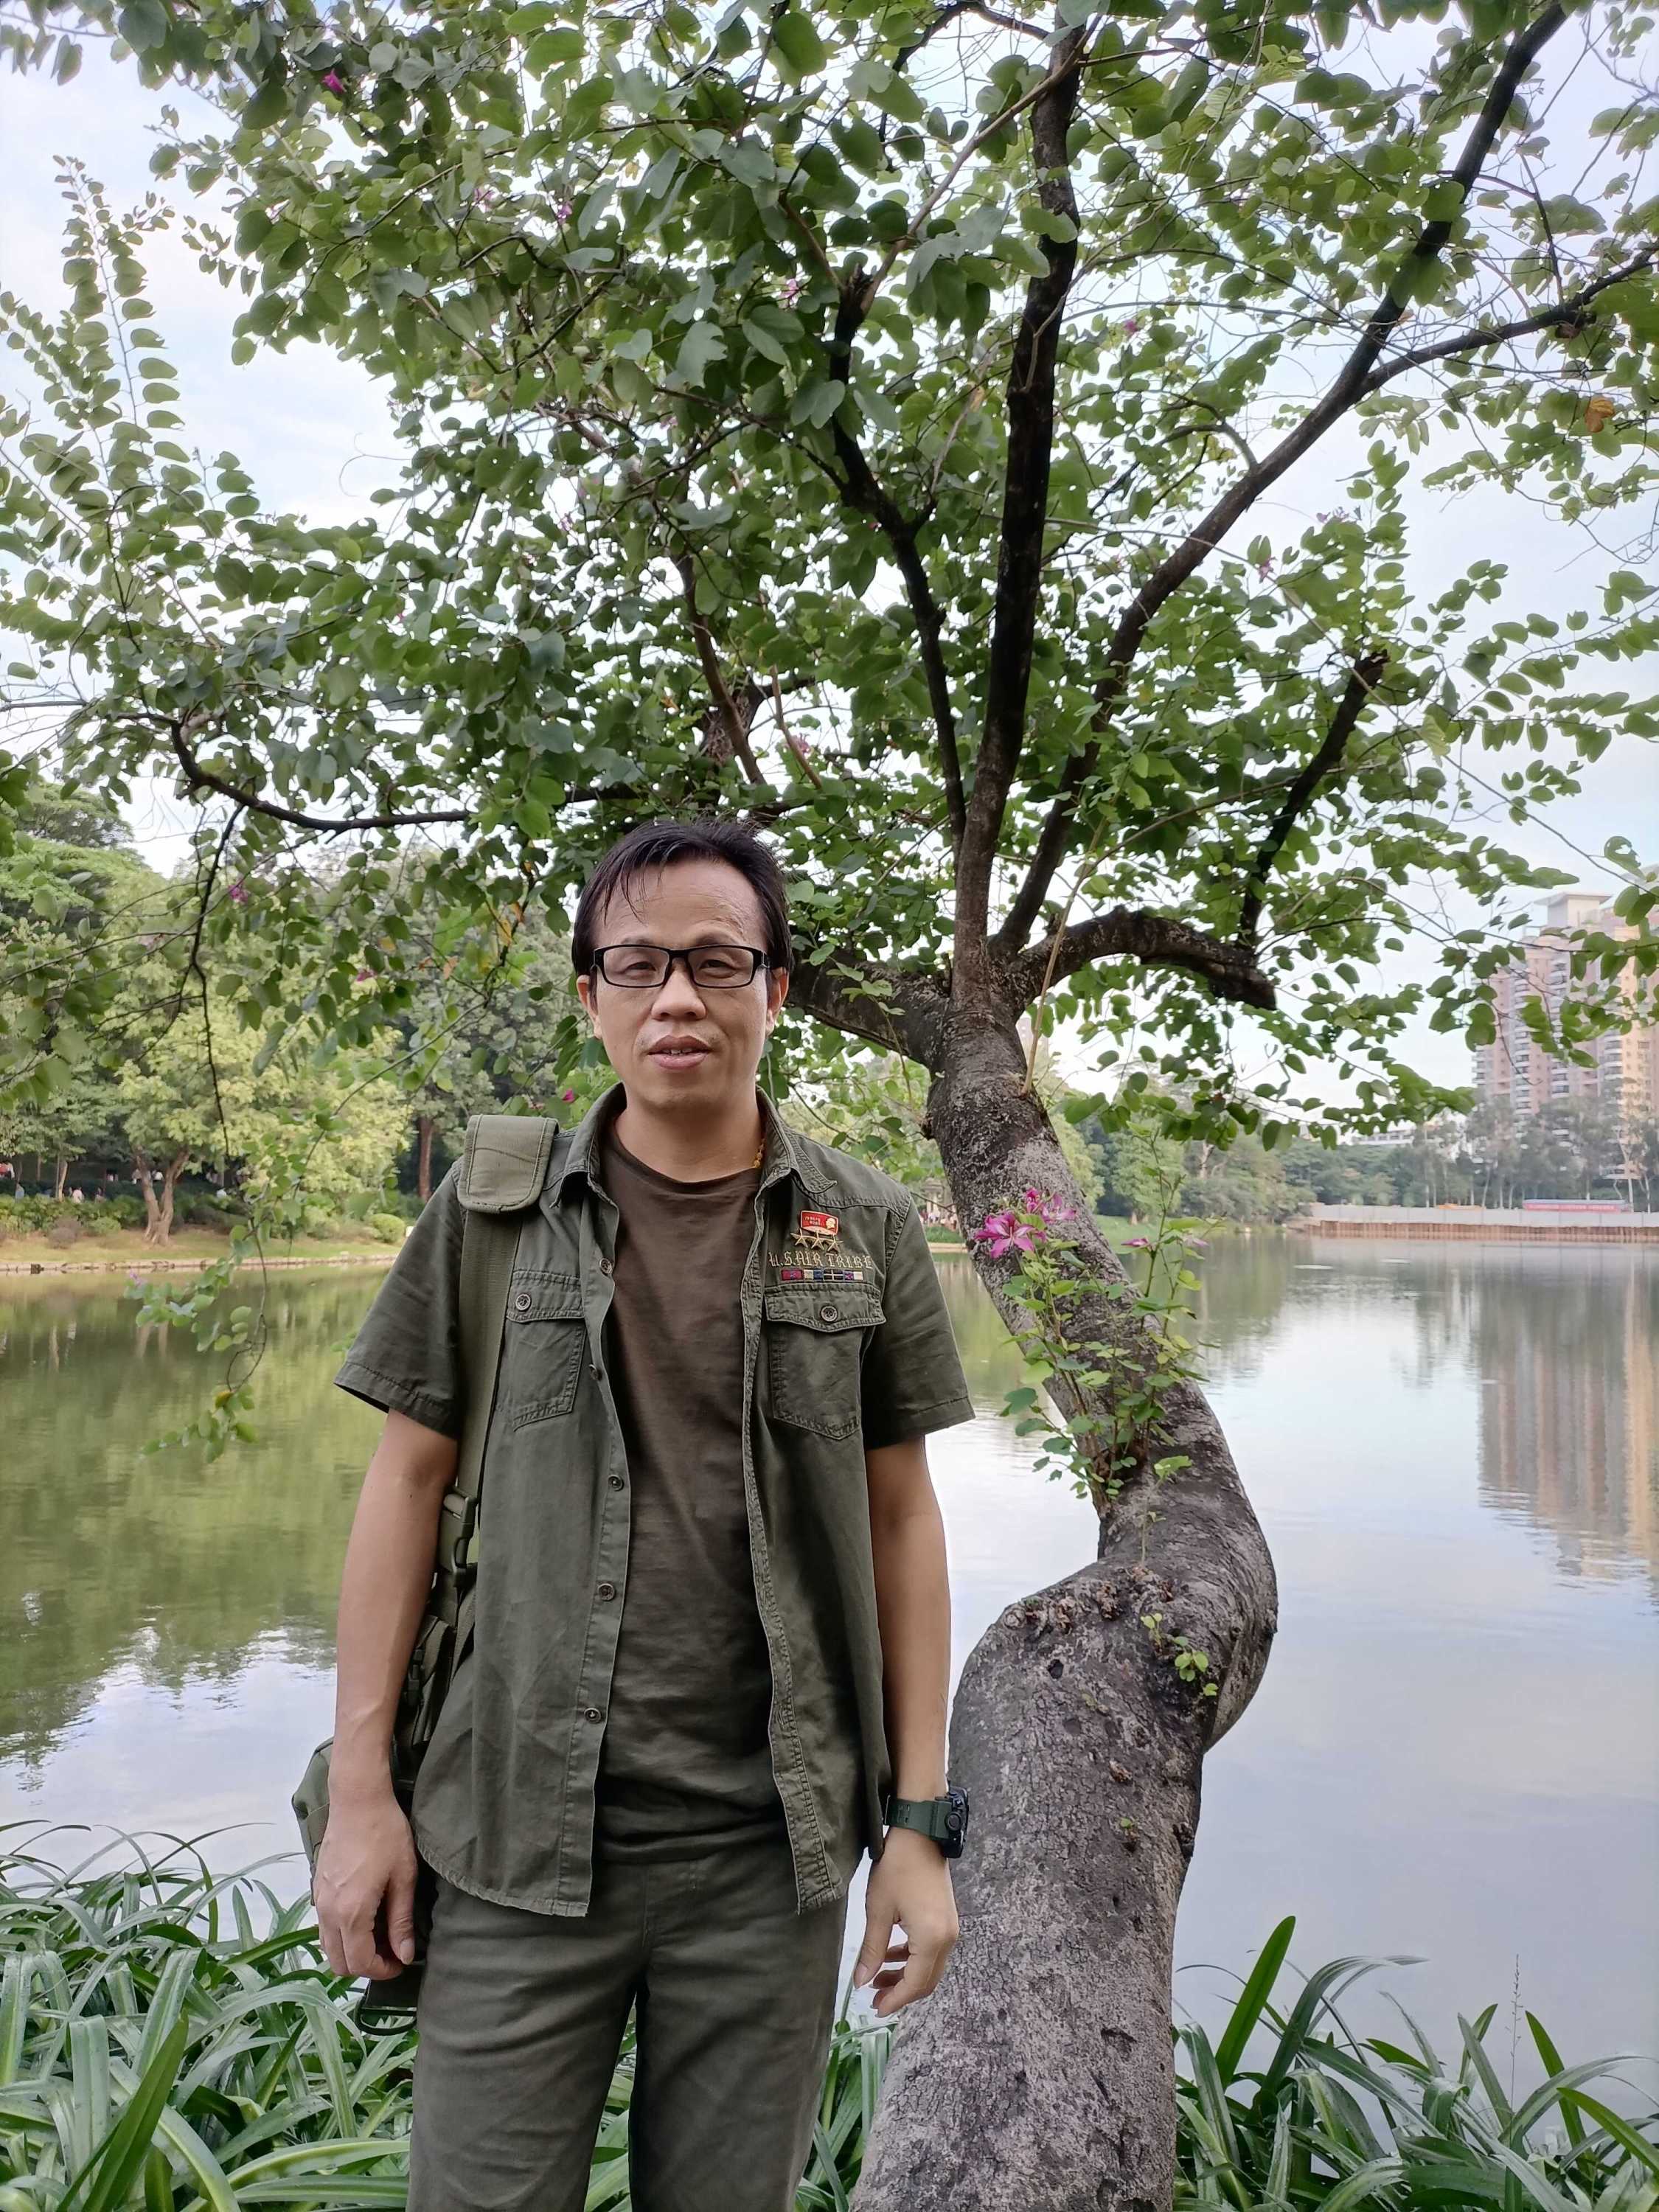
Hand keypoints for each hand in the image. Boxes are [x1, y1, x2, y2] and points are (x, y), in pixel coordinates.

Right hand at [314, 1786, 418, 1981]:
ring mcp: (318, 1901)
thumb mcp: (403, 1877)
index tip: (402, 1961)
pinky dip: (341, 1935)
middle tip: (391, 1953)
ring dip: (351, 1952)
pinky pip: (324, 1927)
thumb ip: (401, 1920)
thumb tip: (405, 1955)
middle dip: (365, 1966)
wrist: (357, 1800)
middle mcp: (328, 1913)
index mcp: (351, 1913)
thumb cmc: (386, 1834)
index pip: (361, 1962)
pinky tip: (364, 1918)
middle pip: (339, 1963)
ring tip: (379, 1937)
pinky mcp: (316, 1888)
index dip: (383, 1970)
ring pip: (328, 1947)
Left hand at [851, 1827, 958, 2017]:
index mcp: (931, 1939)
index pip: (914, 1984)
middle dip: (901, 1992)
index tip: (876, 2009)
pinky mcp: (946, 1919)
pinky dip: (912, 1958)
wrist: (920, 1833)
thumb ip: (872, 1950)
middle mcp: (947, 1939)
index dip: (895, 2000)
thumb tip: (861, 1983)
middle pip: (926, 1980)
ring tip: (877, 1977)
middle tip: (875, 1998)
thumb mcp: (878, 1910)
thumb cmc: (897, 1868)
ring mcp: (950, 1929)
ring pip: (929, 1967)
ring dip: (905, 1976)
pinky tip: (891, 1954)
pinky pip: (931, 1951)